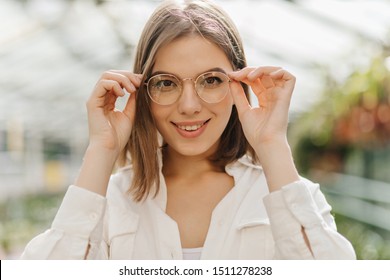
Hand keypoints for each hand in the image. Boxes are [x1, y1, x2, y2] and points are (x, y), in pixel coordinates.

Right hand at [86, 70, 141, 155]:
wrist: (110, 148)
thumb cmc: (119, 135)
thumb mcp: (130, 114)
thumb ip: (132, 101)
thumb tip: (137, 87)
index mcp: (108, 100)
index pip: (117, 80)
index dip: (130, 77)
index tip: (142, 81)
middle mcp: (100, 97)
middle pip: (111, 74)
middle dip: (127, 75)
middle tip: (138, 83)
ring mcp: (95, 99)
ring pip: (106, 76)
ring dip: (122, 78)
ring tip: (132, 89)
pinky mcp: (92, 102)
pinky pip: (102, 84)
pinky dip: (115, 85)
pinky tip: (123, 94)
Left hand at [229, 66, 298, 190]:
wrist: (264, 142)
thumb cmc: (255, 132)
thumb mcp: (243, 110)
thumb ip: (238, 94)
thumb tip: (232, 80)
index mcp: (264, 98)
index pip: (255, 80)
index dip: (244, 75)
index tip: (231, 76)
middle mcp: (273, 95)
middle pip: (264, 74)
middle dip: (249, 71)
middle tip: (237, 75)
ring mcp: (280, 95)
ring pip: (275, 72)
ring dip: (262, 69)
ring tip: (249, 76)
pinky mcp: (286, 96)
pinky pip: (289, 77)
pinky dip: (279, 72)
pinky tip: (267, 75)